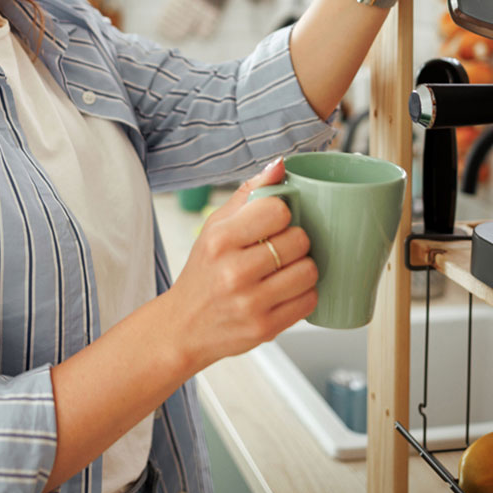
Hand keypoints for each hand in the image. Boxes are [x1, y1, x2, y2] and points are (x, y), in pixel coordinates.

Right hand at [166, 159, 317, 372]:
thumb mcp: (215, 226)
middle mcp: (234, 271)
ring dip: (304, 268)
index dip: (283, 213)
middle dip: (296, 241)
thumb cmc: (204, 271)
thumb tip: (280, 165)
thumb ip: (249, 192)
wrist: (183, 327)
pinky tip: (286, 291)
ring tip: (286, 269)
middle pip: (298, 241)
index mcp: (220, 239)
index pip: (278, 210)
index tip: (275, 222)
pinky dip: (304, 294)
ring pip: (308, 271)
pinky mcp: (264, 328)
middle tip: (282, 248)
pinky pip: (309, 302)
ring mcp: (250, 303)